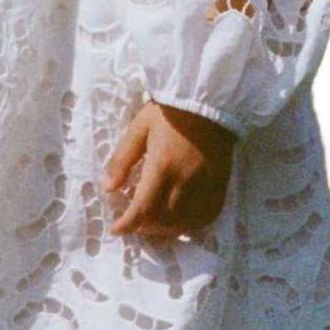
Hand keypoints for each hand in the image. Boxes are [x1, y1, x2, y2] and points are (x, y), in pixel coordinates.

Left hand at [104, 100, 235, 238]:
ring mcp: (206, 184)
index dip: (128, 224)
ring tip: (153, 224)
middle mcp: (186, 180)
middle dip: (144, 227)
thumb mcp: (139, 128)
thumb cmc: (170, 112)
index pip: (143, 208)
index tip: (117, 228)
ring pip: (184, 222)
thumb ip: (122, 159)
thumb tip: (109, 188)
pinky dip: (190, 224)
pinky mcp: (220, 184)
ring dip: (165, 230)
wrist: (209, 99)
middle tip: (133, 222)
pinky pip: (207, 215)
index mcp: (162, 166)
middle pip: (163, 220)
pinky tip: (179, 221)